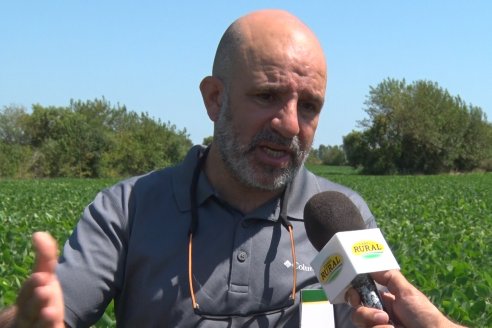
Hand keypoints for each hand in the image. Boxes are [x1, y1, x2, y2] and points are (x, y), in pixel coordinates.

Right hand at [15, 232, 64, 327]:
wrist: (36, 325)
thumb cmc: (41, 298)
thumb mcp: (44, 278)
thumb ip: (45, 258)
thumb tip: (38, 234)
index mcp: (25, 301)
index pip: (26, 294)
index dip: (32, 286)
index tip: (41, 277)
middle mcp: (25, 317)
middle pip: (27, 311)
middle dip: (35, 302)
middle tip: (44, 291)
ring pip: (34, 327)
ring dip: (42, 321)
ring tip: (50, 312)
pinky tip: (56, 326)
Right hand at [347, 270, 465, 327]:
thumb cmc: (424, 314)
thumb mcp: (407, 291)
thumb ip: (389, 277)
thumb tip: (371, 265)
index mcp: (382, 301)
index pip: (359, 295)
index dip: (353, 294)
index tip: (355, 294)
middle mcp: (377, 315)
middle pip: (356, 310)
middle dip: (364, 311)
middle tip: (380, 314)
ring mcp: (378, 326)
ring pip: (359, 321)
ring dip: (373, 321)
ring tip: (390, 324)